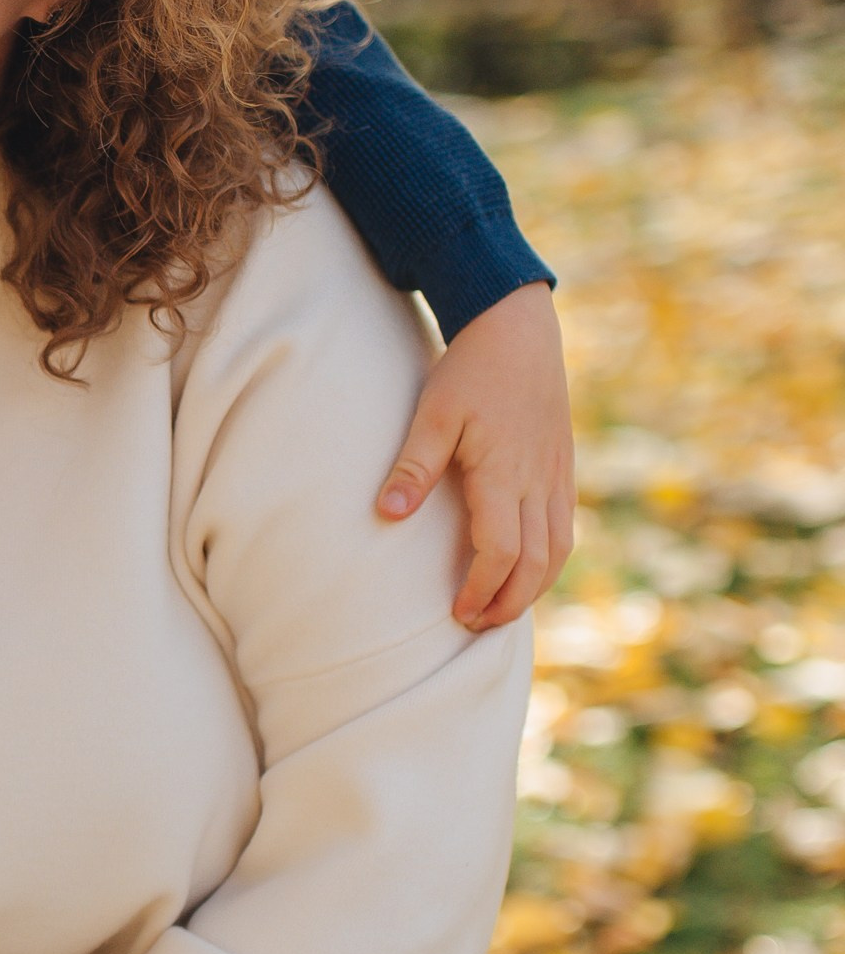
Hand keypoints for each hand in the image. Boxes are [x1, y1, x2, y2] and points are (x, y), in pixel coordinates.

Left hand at [377, 281, 574, 631]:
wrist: (519, 328)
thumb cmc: (471, 369)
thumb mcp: (434, 412)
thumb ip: (413, 465)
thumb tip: (388, 513)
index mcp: (504, 473)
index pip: (501, 551)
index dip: (482, 588)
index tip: (457, 611)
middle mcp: (538, 481)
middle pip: (536, 564)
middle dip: (509, 603)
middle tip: (476, 625)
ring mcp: (556, 476)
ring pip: (558, 551)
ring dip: (533, 589)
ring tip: (501, 609)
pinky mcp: (562, 468)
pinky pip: (565, 529)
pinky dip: (549, 561)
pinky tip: (526, 571)